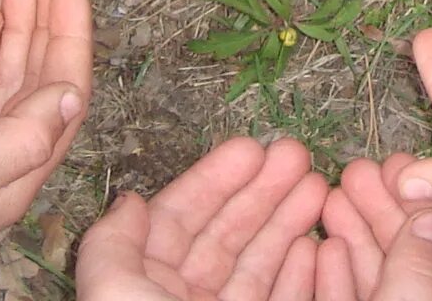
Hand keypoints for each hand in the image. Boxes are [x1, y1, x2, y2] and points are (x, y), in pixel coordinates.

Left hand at [75, 137, 328, 300]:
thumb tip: (130, 201)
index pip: (181, 219)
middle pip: (228, 236)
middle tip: (298, 154)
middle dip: (263, 191)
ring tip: (318, 187)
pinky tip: (319, 246)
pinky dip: (305, 276)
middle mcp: (183, 300)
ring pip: (260, 266)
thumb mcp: (113, 290)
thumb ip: (112, 244)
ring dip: (289, 224)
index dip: (214, 179)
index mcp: (144, 285)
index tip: (250, 146)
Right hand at [322, 157, 431, 300]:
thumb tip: (430, 218)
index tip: (396, 168)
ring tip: (333, 198)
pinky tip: (327, 248)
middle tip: (357, 172)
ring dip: (356, 235)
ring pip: (380, 277)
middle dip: (383, 208)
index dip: (427, 198)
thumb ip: (422, 266)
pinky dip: (338, 275)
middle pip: (412, 254)